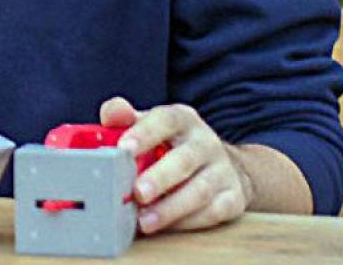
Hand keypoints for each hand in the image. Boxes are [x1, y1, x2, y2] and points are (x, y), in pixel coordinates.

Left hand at [98, 97, 253, 234]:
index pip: (166, 120)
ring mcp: (222, 171)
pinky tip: (165, 228)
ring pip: (199, 190)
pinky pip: (212, 212)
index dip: (145, 133)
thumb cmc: (171, 147)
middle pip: (184, 159)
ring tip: (144, 221)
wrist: (220, 166)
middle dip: (159, 178)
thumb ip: (125, 118)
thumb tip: (110, 114)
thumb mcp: (149, 126)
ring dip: (170, 208)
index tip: (124, 148)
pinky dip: (187, 223)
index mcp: (182, 120)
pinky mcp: (233, 198)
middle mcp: (206, 142)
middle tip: (137, 193)